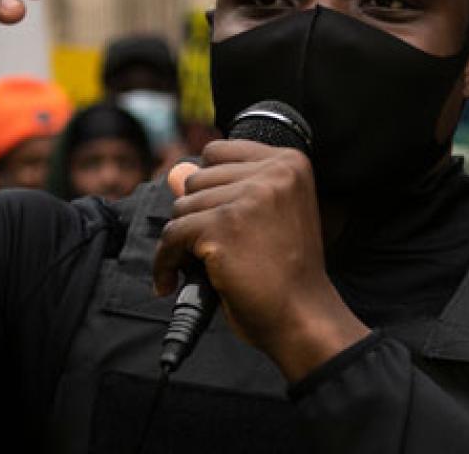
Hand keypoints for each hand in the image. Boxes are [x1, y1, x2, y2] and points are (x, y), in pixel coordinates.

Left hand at [155, 140, 369, 381]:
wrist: (303, 317)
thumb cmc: (288, 271)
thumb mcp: (272, 213)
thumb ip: (229, 187)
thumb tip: (176, 173)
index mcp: (289, 162)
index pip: (219, 152)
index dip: (208, 184)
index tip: (213, 211)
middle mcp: (271, 172)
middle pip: (198, 179)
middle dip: (196, 214)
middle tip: (210, 245)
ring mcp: (247, 197)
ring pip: (182, 206)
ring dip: (183, 239)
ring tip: (200, 263)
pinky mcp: (222, 226)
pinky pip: (172, 235)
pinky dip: (165, 261)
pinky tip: (170, 280)